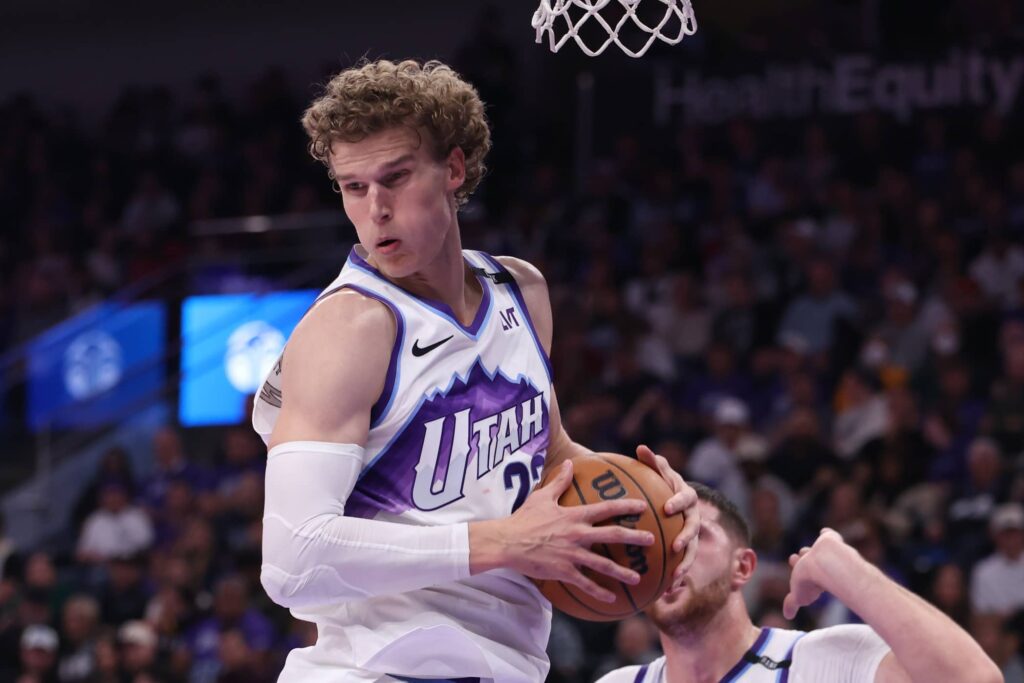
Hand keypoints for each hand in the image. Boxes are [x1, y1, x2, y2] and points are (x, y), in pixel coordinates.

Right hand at [475, 459, 655, 603]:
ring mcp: (572, 554)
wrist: (507, 542)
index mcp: (575, 515)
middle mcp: (578, 534)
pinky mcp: (564, 571)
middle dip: (634, 538)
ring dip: (622, 572)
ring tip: (638, 578)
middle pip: (612, 536)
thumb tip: (569, 463)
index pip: (606, 509)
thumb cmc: (524, 518)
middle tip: (652, 541)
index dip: (625, 506)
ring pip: (603, 565)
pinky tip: (611, 600)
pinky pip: (585, 584)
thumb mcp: (542, 496)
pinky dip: (599, 592)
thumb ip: (559, 481)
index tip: (642, 506)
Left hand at [635, 444, 699, 588]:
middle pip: (694, 527)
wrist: (668, 502)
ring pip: (692, 550)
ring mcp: (690, 534)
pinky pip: (682, 563)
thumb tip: (641, 448)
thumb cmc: (658, 484)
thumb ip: (651, 463)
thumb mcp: (654, 473)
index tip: (667, 507)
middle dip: (686, 537)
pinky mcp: (684, 549)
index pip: (686, 497)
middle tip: (676, 545)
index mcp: (685, 496)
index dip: (678, 502)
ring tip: (676, 576)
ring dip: (685, 563)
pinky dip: (676, 576)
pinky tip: (666, 590)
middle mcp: (692, 516)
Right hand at [782, 527, 845, 619]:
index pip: (796, 564)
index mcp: (800, 568)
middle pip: (805, 554)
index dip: (796, 564)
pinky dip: (827, 534)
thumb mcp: (800, 596)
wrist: (821, 564)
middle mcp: (807, 557)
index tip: (793, 560)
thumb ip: (792, 603)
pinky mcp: (829, 539)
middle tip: (803, 553)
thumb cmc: (809, 581)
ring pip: (816, 546)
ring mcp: (818, 547)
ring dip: (817, 548)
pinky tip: (826, 532)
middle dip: (805, 555)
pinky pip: (827, 534)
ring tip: (820, 551)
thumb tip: (787, 615)